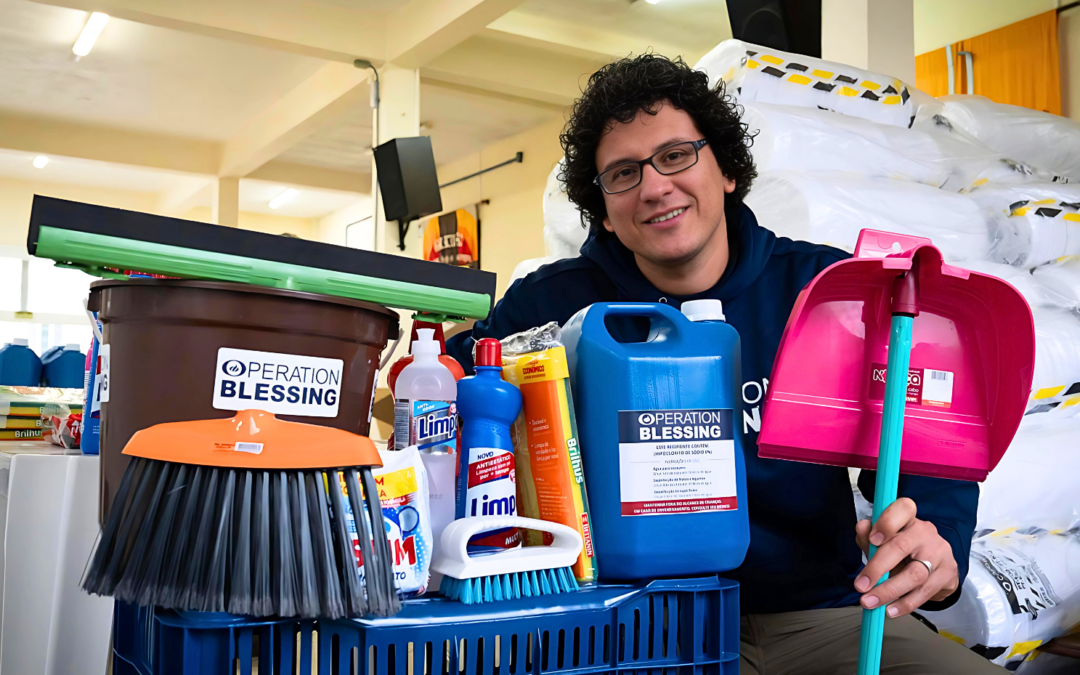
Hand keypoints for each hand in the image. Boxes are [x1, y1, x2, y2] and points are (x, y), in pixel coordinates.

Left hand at [854, 497, 958, 617]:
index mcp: (908, 518)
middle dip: (877, 568)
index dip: (887, 522)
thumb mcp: (883, 540)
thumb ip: (869, 536)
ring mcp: (939, 553)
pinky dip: (905, 603)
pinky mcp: (948, 574)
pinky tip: (890, 609)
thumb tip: (862, 527)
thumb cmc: (903, 549)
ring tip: (870, 602)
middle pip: (902, 547)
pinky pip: (924, 592)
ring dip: (889, 591)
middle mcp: (925, 532)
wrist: (935, 565)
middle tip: (860, 586)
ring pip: (915, 574)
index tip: (872, 539)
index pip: (903, 509)